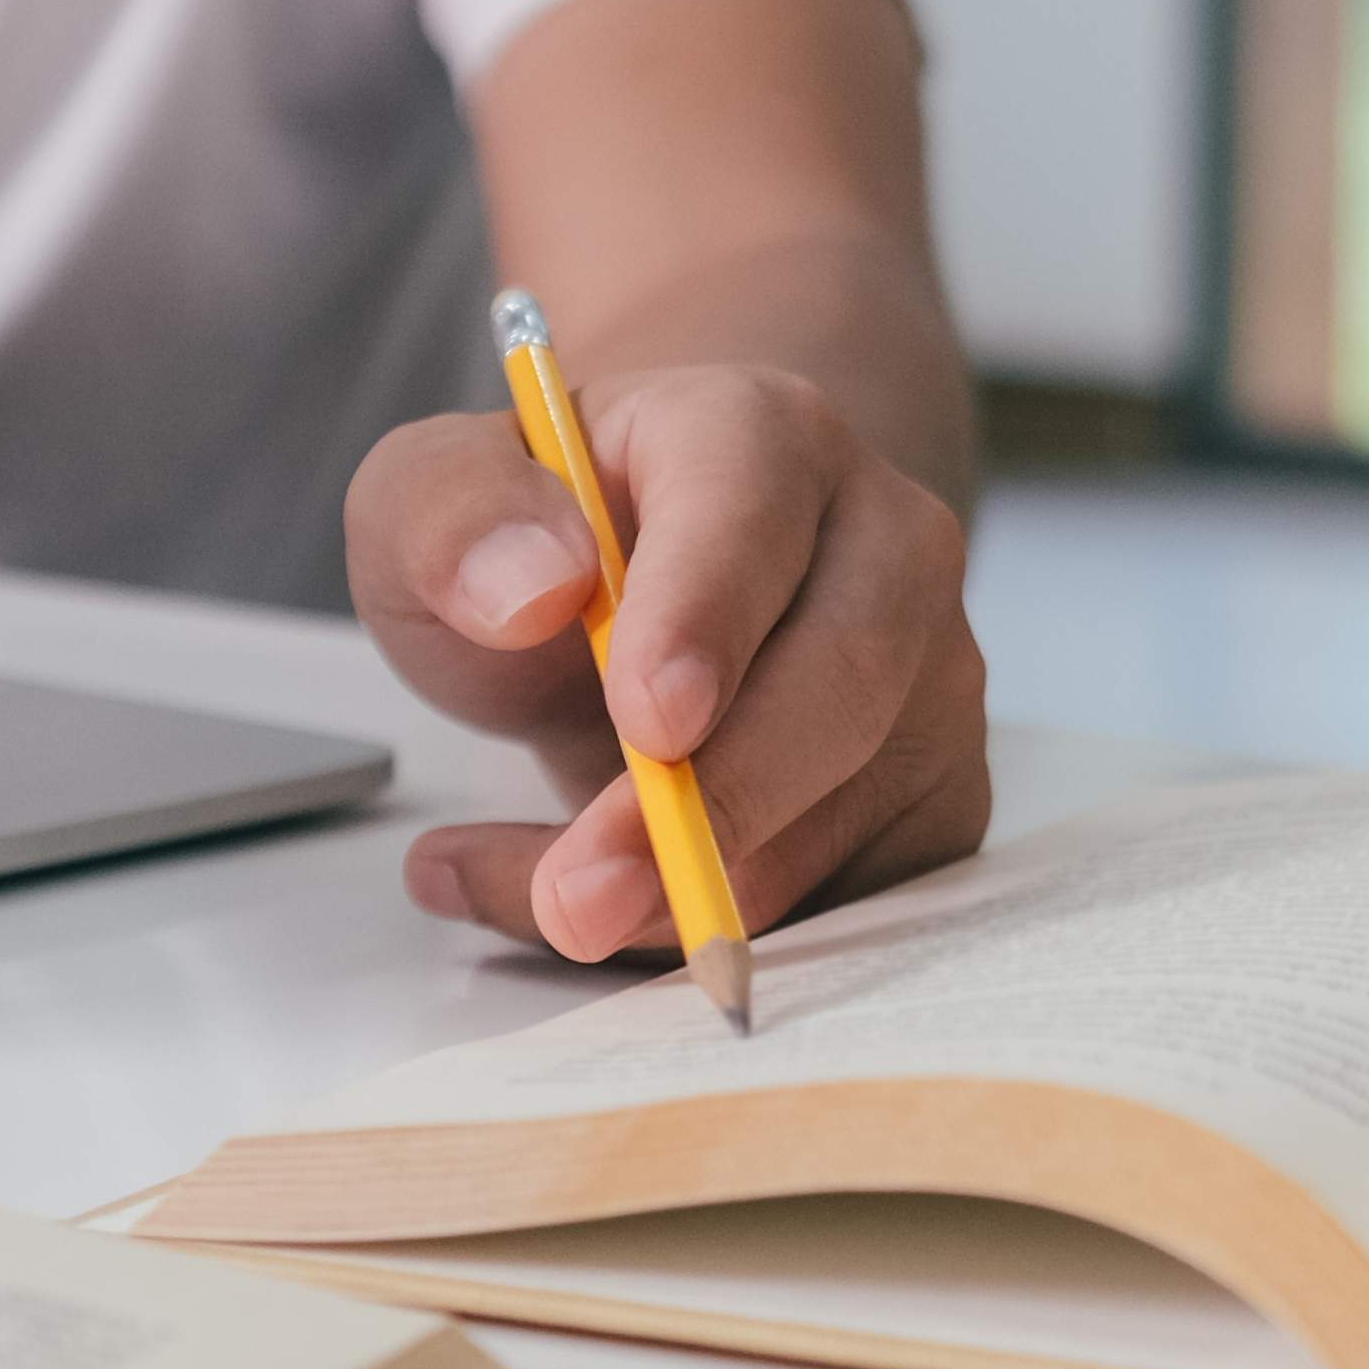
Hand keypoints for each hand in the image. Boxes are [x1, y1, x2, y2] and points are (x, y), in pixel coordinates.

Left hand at [345, 360, 989, 957]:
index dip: (704, 617)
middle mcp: (883, 544)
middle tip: (578, 896)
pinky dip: (724, 933)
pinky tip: (614, 913)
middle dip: (710, 807)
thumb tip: (532, 586)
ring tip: (541, 896)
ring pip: (846, 813)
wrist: (645, 606)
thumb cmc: (546, 552)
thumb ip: (450, 519)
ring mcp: (930, 678)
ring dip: (691, 892)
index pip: (752, 511)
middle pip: (838, 682)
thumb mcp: (432, 504)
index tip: (646, 722)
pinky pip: (852, 897)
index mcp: (760, 435)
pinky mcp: (937, 799)